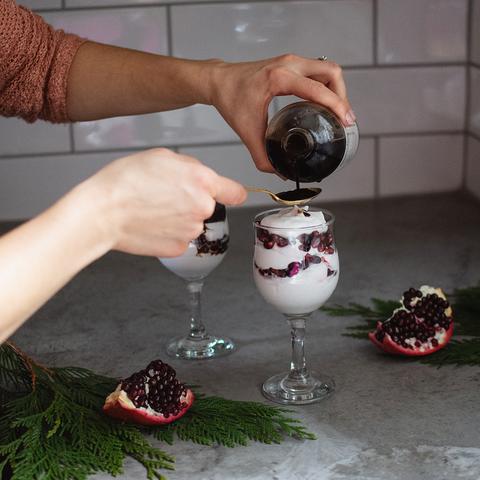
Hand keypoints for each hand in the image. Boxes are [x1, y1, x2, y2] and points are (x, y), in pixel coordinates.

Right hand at [83, 148, 246, 256]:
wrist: (102, 212)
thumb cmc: (125, 181)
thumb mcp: (161, 156)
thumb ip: (190, 167)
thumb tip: (199, 176)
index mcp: (202, 181)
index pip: (235, 192)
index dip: (231, 193)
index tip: (230, 195)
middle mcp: (202, 208)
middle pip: (207, 206)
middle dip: (192, 201)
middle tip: (165, 195)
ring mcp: (191, 231)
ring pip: (192, 222)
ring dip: (179, 218)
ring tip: (152, 209)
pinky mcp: (178, 248)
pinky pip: (179, 238)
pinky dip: (168, 233)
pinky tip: (151, 224)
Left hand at [207, 54, 354, 172]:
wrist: (219, 81)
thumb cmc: (230, 98)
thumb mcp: (246, 131)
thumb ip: (263, 156)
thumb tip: (279, 173)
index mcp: (278, 78)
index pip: (317, 89)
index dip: (336, 105)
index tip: (346, 121)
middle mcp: (288, 65)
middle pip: (331, 73)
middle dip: (342, 96)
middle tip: (343, 119)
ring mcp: (290, 61)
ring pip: (327, 69)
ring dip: (337, 89)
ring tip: (337, 112)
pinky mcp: (290, 64)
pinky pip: (318, 70)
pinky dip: (326, 86)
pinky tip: (324, 104)